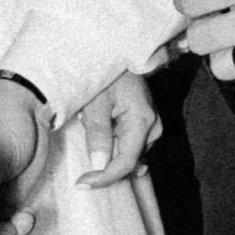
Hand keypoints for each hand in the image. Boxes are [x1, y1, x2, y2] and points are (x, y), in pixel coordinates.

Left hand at [76, 70, 161, 188]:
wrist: (118, 51)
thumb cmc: (106, 72)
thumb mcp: (96, 102)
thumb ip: (98, 134)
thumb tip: (100, 165)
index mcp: (143, 121)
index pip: (126, 163)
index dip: (104, 178)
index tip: (82, 184)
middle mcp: (153, 126)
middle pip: (130, 161)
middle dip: (106, 165)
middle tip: (81, 159)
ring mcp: (152, 125)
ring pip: (130, 155)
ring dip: (110, 154)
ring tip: (92, 132)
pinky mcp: (146, 123)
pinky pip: (131, 145)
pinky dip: (115, 148)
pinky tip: (102, 137)